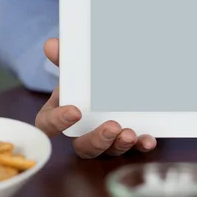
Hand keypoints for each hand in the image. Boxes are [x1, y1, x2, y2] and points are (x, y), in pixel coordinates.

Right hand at [35, 38, 156, 158]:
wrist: (114, 80)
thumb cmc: (87, 79)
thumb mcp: (77, 68)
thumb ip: (66, 58)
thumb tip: (52, 45)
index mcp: (61, 114)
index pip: (48, 125)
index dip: (58, 122)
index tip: (75, 112)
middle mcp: (82, 132)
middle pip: (82, 146)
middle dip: (97, 140)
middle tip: (112, 127)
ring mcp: (106, 140)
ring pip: (108, 151)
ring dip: (119, 145)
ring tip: (129, 134)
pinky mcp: (127, 141)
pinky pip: (133, 149)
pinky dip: (140, 145)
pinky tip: (148, 140)